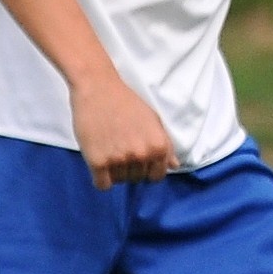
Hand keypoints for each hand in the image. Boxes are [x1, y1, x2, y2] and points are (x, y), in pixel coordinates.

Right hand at [72, 71, 177, 188]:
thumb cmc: (127, 103)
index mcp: (159, 147)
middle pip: (137, 179)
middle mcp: (142, 155)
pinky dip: (100, 178)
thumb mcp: (154, 121)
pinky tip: (98, 163)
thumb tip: (174, 166)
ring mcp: (120, 159)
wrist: (98, 88)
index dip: (147, 170)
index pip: (157, 176)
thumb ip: (165, 146)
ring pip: (120, 181)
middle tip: (119, 149)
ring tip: (109, 150)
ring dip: (114, 172)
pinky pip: (102, 185)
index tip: (138, 161)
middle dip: (130, 168)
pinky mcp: (98, 161)